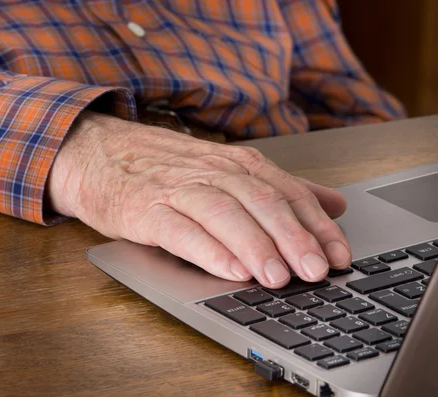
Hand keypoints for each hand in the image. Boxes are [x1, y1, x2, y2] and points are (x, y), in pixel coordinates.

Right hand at [47, 111, 350, 287]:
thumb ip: (281, 188)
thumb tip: (334, 205)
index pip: (288, 193)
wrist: (97, 151)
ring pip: (225, 214)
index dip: (317, 226)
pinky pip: (180, 231)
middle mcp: (213, 172)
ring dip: (255, 246)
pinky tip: (230, 271)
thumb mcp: (227, 170)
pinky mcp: (145, 209)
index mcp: (237, 164)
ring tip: (278, 277)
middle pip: (261, 202)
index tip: (340, 256)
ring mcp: (178, 189)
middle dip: (293, 238)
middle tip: (317, 270)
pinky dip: (207, 251)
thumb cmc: (167, 167)